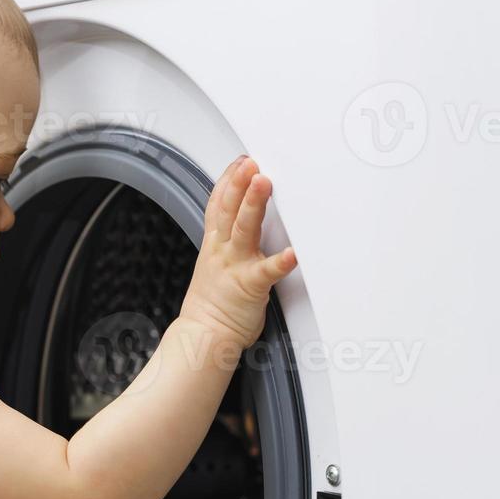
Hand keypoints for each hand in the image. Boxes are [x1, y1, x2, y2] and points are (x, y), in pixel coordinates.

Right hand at [178, 155, 297, 349]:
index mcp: (215, 245)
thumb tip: (242, 221)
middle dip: (238, 183)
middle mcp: (224, 251)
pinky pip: (267, 271)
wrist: (205, 335)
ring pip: (243, 229)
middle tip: (250, 163)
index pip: (217, 205)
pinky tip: (293, 253)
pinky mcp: (251, 286)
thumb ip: (228, 240)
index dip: (227, 181)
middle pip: (228, 210)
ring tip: (264, 184)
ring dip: (253, 205)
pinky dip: (281, 261)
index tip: (240, 162)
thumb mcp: (214, 263)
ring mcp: (236, 266)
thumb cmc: (215, 304)